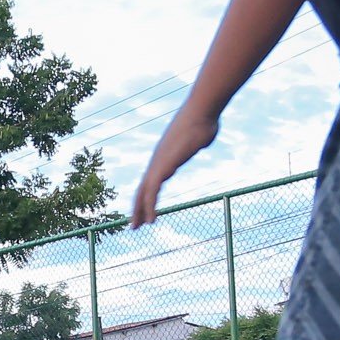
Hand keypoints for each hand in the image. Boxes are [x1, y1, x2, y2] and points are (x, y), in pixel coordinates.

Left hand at [131, 108, 219, 227]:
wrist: (201, 111)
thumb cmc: (205, 120)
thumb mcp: (201, 135)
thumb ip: (198, 140)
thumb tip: (204, 137)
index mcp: (164, 154)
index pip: (150, 179)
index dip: (146, 194)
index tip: (144, 208)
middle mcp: (157, 159)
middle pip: (142, 187)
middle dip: (137, 207)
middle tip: (133, 224)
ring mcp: (158, 162)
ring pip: (144, 192)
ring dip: (139, 211)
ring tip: (136, 227)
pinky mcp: (163, 166)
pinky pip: (152, 191)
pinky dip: (149, 207)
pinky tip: (150, 220)